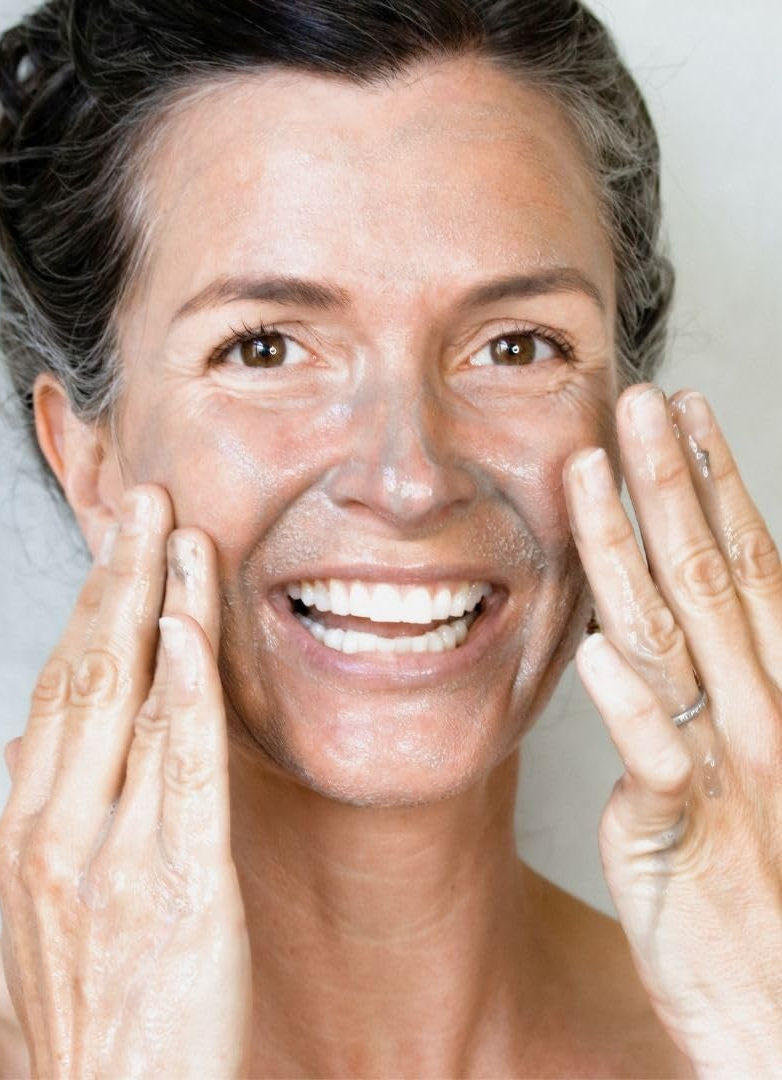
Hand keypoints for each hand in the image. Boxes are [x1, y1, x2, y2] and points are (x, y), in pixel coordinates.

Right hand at [0, 486, 251, 1078]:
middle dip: (114, 579)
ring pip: (129, 702)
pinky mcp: (181, 885)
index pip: (54, 694)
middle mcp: (53, 833)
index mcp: (24, 835)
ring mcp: (110, 857)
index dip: (86, 611)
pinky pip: (183, 767)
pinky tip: (190, 624)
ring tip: (176, 530)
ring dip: (154, 604)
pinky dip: (184, 687)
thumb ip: (44, 819)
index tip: (112, 551)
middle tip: (141, 502)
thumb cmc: (98, 1011)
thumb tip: (24, 745)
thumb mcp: (47, 913)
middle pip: (82, 676)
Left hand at [564, 384, 781, 1074]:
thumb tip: (656, 629)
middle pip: (710, 576)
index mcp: (767, 694)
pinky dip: (632, 702)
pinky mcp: (681, 829)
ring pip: (674, 636)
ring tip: (595, 470)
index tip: (679, 415)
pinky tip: (600, 647)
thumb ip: (702, 694)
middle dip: (670, 482)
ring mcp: (722, 765)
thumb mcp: (741, 773)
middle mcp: (754, 713)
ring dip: (632, 548)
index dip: (710, 486)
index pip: (741, 566)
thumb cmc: (760, 892)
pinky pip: (656, 756)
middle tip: (637, 398)